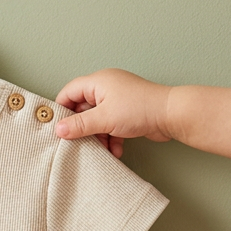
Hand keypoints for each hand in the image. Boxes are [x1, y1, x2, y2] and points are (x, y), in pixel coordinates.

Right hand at [54, 69, 173, 158]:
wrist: (172, 115)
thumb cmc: (141, 109)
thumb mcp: (104, 119)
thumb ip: (79, 125)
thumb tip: (59, 130)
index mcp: (98, 82)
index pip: (69, 92)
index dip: (61, 109)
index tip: (58, 127)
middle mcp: (106, 88)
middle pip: (82, 109)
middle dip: (82, 128)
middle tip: (79, 142)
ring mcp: (117, 100)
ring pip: (97, 120)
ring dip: (98, 136)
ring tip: (102, 148)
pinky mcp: (127, 112)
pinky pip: (110, 125)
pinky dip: (111, 138)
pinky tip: (116, 149)